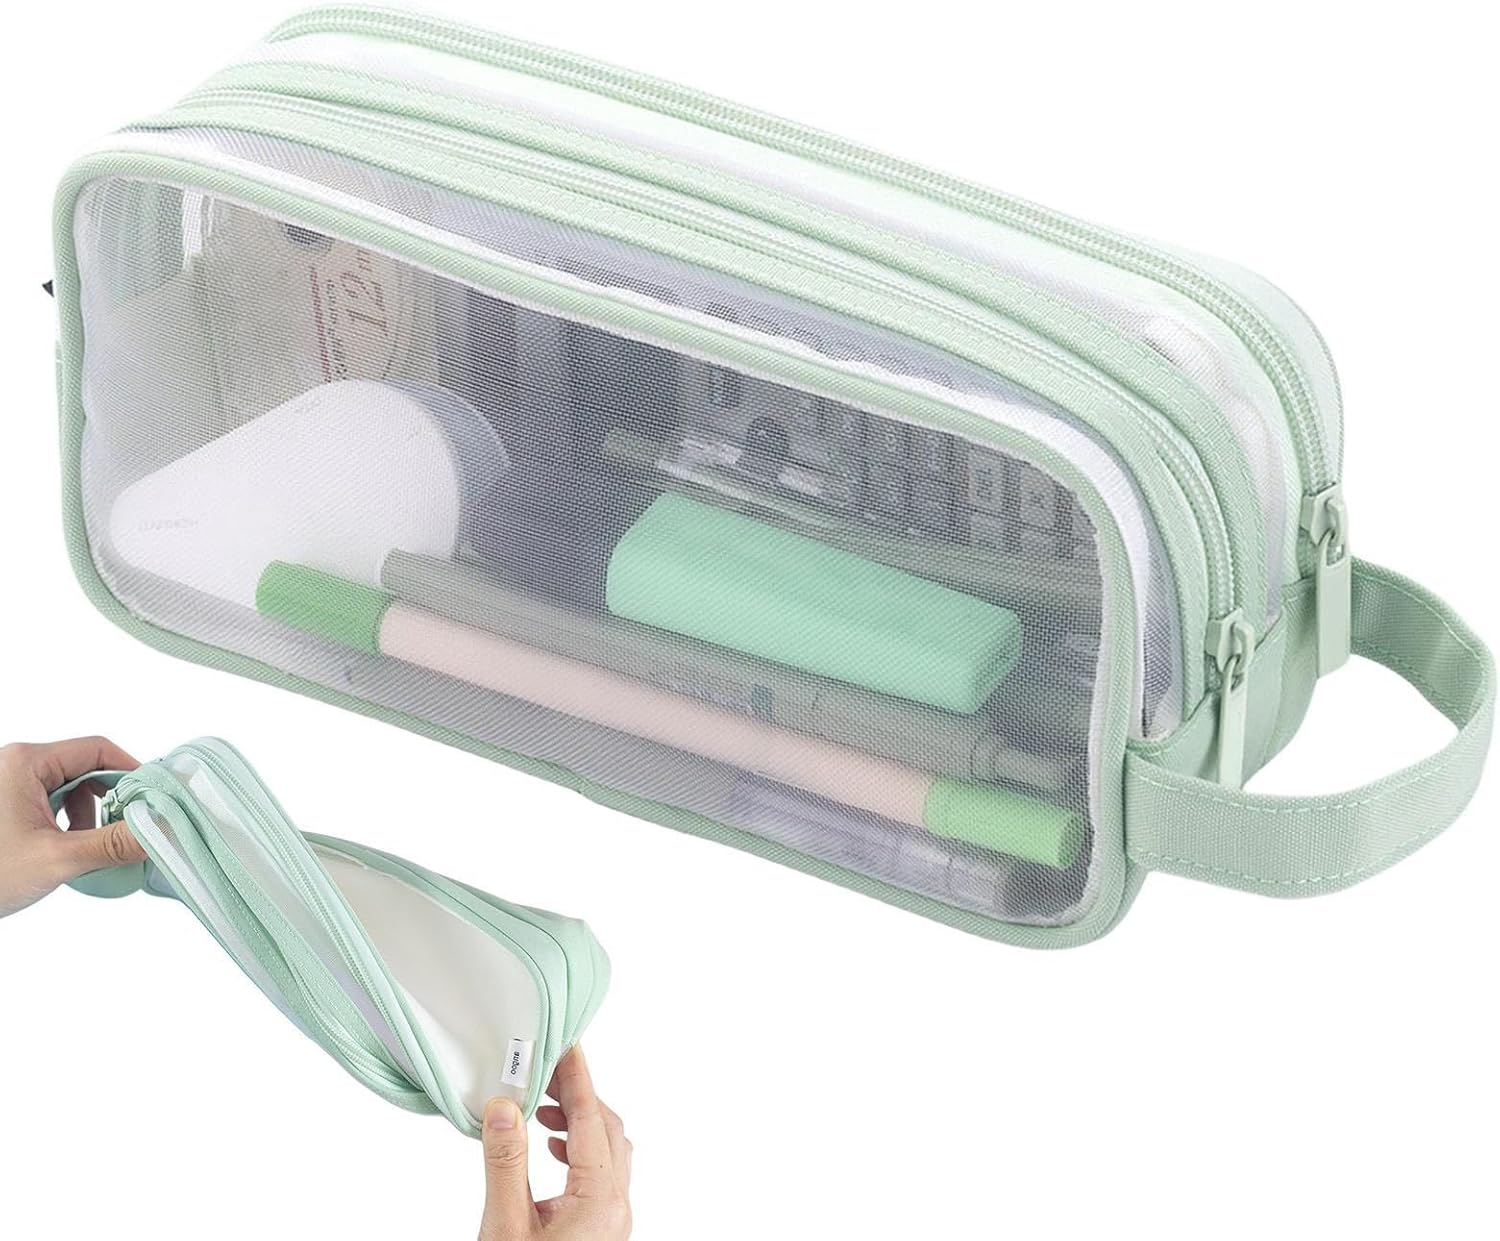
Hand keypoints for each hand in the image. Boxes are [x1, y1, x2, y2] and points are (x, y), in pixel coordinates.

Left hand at [0, 737, 146, 917]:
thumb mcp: (55, 859)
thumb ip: (113, 844)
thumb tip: (158, 832)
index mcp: (26, 762)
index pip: (98, 749)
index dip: (132, 772)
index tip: (154, 798)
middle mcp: (17, 765)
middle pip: (86, 767)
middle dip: (112, 798)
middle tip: (129, 826)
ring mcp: (10, 786)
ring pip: (70, 787)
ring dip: (91, 814)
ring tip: (93, 845)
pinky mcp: (7, 807)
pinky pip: (52, 803)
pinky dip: (71, 823)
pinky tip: (71, 849)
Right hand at [479, 1047, 632, 1240]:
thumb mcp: (506, 1224)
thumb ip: (506, 1164)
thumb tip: (503, 1110)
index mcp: (600, 1201)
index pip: (590, 1120)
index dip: (576, 1078)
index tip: (566, 1046)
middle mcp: (615, 1208)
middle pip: (604, 1129)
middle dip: (576, 1095)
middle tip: (545, 1072)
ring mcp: (611, 1221)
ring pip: (606, 1151)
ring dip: (577, 1122)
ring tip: (542, 1109)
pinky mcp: (599, 1230)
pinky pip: (600, 1174)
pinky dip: (578, 1149)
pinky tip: (552, 1147)